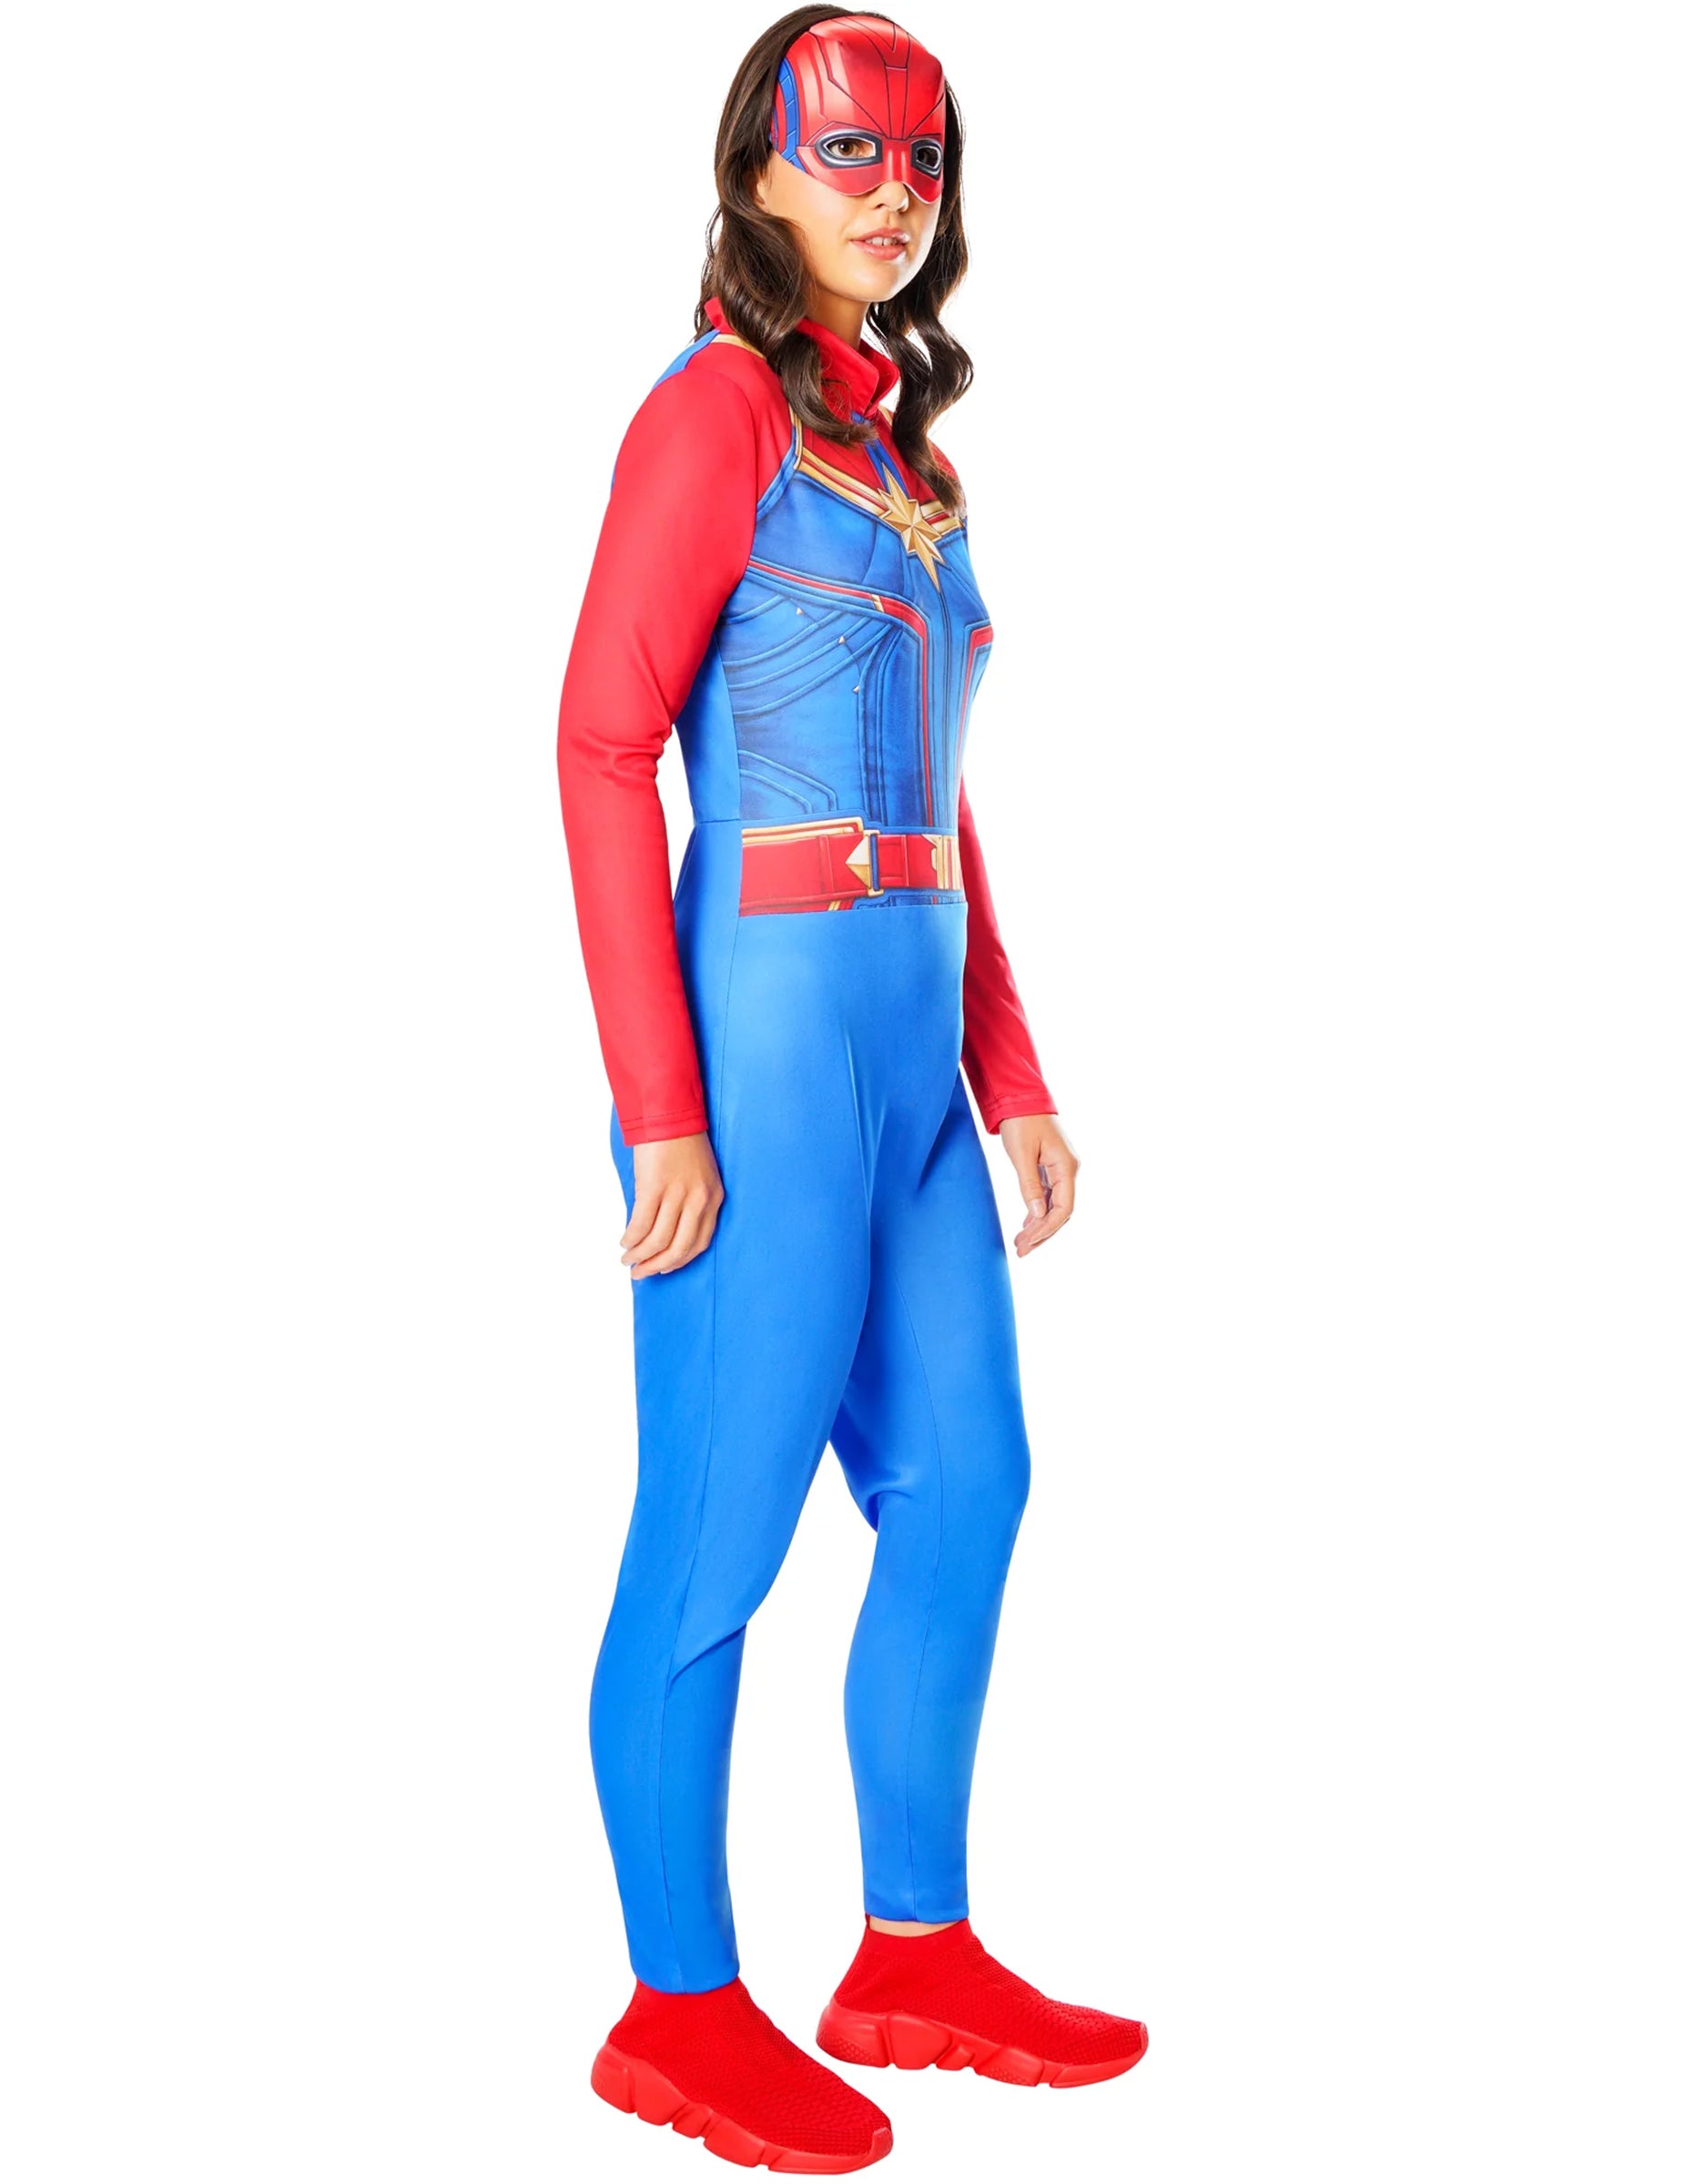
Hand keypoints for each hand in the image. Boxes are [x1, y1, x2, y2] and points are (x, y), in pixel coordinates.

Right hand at [621, 1132, 724, 1277]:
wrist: (668, 1112)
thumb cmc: (681, 1141)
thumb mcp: (699, 1174)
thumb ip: (691, 1201)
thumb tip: (669, 1230)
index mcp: (714, 1198)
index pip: (700, 1242)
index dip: (679, 1261)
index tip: (663, 1268)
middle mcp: (699, 1200)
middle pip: (679, 1248)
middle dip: (658, 1266)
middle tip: (641, 1274)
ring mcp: (677, 1194)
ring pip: (658, 1241)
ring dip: (640, 1256)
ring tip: (627, 1260)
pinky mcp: (654, 1187)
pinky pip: (641, 1224)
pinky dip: (631, 1238)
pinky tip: (624, 1242)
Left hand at [998, 1114, 1076, 1255]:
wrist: (1020, 1097)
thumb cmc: (1020, 1122)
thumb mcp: (1021, 1155)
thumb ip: (1030, 1186)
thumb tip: (1038, 1216)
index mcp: (1067, 1167)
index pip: (1063, 1209)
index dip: (1047, 1230)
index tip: (1028, 1243)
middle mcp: (1069, 1170)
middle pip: (1061, 1212)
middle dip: (1042, 1233)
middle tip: (1021, 1251)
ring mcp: (1062, 1168)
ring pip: (1055, 1206)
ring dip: (1039, 1226)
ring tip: (1021, 1243)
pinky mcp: (1052, 1166)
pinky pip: (1049, 1195)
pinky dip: (1038, 1212)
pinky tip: (1027, 1225)